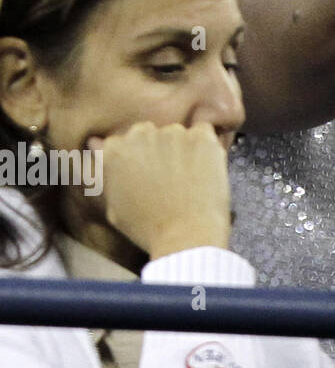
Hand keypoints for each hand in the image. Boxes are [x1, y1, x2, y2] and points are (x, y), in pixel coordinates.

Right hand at [92, 123, 231, 259]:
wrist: (185, 235)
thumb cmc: (146, 227)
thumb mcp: (113, 204)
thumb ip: (104, 173)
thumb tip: (94, 143)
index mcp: (113, 150)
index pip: (122, 143)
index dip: (137, 161)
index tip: (147, 176)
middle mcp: (140, 134)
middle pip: (149, 133)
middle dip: (157, 150)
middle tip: (168, 178)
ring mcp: (172, 133)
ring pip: (177, 134)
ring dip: (182, 149)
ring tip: (187, 179)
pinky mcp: (201, 136)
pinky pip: (204, 132)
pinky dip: (205, 147)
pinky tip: (203, 170)